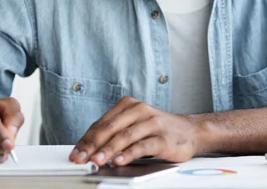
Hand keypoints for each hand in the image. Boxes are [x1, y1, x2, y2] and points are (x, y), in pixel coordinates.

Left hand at [69, 97, 205, 166]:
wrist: (191, 131)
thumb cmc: (158, 130)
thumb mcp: (135, 126)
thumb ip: (114, 134)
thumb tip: (89, 151)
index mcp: (128, 105)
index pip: (101, 124)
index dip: (86, 140)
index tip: (75, 154)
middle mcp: (140, 110)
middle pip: (110, 128)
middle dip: (92, 145)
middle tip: (80, 158)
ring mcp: (152, 123)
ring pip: (125, 137)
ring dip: (108, 150)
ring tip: (96, 161)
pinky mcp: (163, 137)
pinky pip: (142, 146)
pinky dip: (129, 154)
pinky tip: (119, 161)